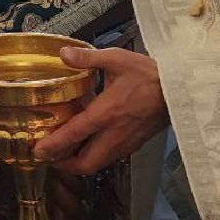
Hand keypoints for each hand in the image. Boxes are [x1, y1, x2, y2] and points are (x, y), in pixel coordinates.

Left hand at [33, 47, 167, 175]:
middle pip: (85, 163)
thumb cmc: (149, 73)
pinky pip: (110, 158)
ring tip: (66, 152)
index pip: (74, 135)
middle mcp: (114, 134)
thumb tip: (62, 54)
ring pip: (99, 164)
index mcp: (106, 113)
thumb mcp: (117, 58)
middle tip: (50, 156)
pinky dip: (95, 156)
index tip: (37, 152)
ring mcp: (126, 142)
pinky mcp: (135, 143)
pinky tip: (90, 143)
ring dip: (80, 163)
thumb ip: (88, 58)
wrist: (182, 89)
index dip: (53, 146)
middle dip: (65, 165)